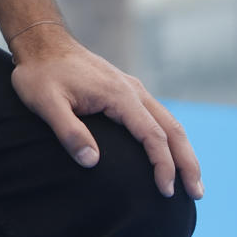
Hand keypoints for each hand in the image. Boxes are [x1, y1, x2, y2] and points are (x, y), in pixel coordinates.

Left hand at [9, 22, 201, 199]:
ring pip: (169, 121)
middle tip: (196, 194)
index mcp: (119, 95)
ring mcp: (132, 88)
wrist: (41, 42)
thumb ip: (68, 131)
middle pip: (172, 129)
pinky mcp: (126, 90)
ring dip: (183, 151)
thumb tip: (91, 161)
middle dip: (187, 163)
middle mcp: (133, 90)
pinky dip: (170, 137)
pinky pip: (157, 115)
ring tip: (191, 181)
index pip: (152, 135)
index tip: (166, 191)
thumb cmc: (40, 73)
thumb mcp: (45, 102)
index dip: (163, 165)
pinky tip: (169, 153)